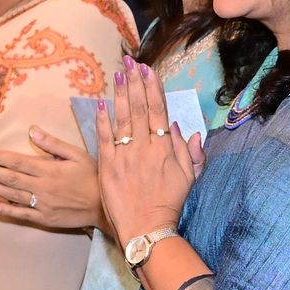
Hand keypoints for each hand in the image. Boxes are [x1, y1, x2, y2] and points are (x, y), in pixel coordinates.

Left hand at [0, 126, 108, 230]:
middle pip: (8, 177)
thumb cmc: (93, 177)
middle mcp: (42, 186)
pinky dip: (4, 210)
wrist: (106, 207)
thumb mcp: (77, 155)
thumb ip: (53, 144)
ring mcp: (42, 204)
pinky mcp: (45, 219)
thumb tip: (33, 130)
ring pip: (11, 195)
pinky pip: (21, 214)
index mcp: (49, 169)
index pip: (16, 162)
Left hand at [92, 57, 203, 243]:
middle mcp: (144, 147)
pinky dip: (102, 120)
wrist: (147, 227)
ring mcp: (124, 155)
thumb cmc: (169, 203)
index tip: (148, 70)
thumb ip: (189, 152)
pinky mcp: (108, 166)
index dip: (152, 89)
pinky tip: (100, 102)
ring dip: (120, 93)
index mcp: (165, 148)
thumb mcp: (189, 178)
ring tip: (118, 73)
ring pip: (122, 118)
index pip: (157, 111)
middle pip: (139, 108)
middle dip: (135, 83)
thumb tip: (186, 130)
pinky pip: (104, 138)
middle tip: (130, 62)